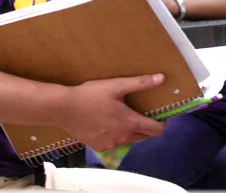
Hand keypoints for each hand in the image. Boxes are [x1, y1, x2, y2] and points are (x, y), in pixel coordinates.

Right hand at [51, 74, 166, 151]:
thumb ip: (140, 83)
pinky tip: (107, 122)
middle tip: (140, 111)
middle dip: (146, 126)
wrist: (63, 109)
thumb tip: (161, 78)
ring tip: (122, 115)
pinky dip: (117, 135)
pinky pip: (115, 143)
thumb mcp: (116, 85)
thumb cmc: (90, 95)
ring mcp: (110, 144)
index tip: (159, 113)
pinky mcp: (99, 147)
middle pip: (144, 136)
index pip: (156, 130)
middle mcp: (122, 138)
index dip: (161, 123)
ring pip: (129, 140)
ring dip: (131, 130)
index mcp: (130, 123)